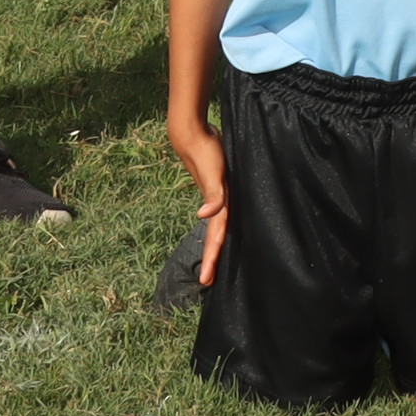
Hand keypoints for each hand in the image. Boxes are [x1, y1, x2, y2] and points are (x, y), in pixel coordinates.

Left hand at [167, 112, 229, 281]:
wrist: (194, 133)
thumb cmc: (206, 152)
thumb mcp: (213, 174)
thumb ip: (214, 195)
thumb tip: (204, 216)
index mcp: (221, 205)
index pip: (217, 238)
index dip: (213, 258)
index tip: (206, 280)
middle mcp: (219, 204)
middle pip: (217, 237)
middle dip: (212, 258)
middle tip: (206, 281)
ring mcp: (217, 196)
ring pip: (217, 227)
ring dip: (213, 244)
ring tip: (210, 261)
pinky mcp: (214, 188)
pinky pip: (216, 211)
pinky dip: (213, 221)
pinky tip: (208, 223)